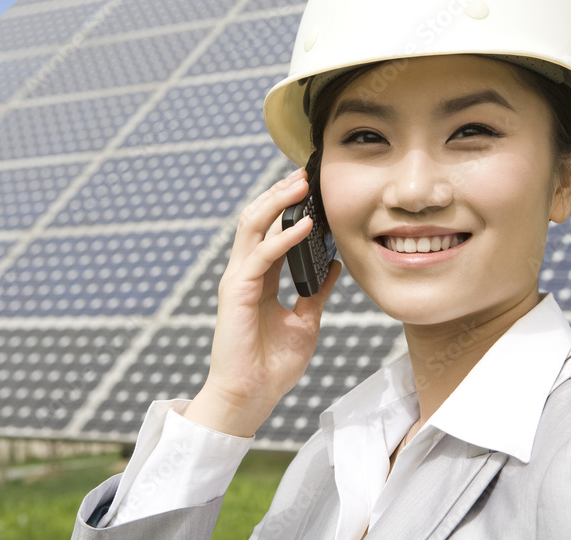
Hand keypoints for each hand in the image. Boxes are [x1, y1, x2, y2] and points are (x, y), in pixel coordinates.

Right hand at [184, 167, 340, 436]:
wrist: (250, 397)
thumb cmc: (272, 365)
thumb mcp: (306, 321)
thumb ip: (317, 292)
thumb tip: (335, 265)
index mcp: (260, 278)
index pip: (272, 229)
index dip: (289, 206)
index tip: (312, 187)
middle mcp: (245, 272)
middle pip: (258, 218)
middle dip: (280, 193)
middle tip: (305, 173)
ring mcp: (237, 279)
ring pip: (252, 226)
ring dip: (277, 202)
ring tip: (301, 185)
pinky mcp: (236, 292)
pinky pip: (261, 255)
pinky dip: (283, 238)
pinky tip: (305, 227)